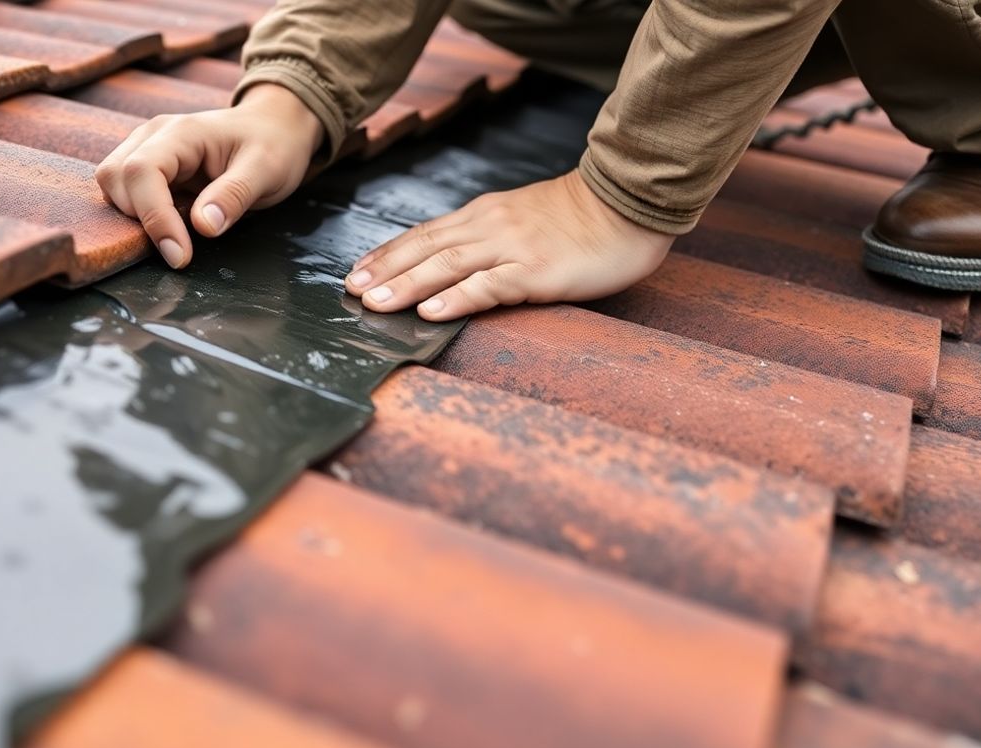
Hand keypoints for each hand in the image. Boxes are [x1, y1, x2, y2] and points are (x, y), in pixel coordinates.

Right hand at [96, 83, 323, 267]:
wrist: (274, 128)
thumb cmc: (273, 146)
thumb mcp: (267, 170)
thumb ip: (234, 195)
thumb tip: (203, 226)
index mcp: (182, 131)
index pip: (142, 171)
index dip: (154, 217)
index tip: (179, 256)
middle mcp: (154, 135)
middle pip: (116, 178)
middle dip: (141, 220)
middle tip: (180, 249)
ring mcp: (147, 149)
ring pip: (113, 185)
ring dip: (135, 218)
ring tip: (178, 233)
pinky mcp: (148, 167)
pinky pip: (126, 193)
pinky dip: (140, 215)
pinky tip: (174, 223)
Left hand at [345, 171, 673, 320]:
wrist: (629, 203)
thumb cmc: (580, 217)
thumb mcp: (523, 219)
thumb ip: (489, 236)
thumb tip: (454, 262)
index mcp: (484, 216)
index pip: (425, 235)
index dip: (389, 253)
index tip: (357, 271)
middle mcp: (489, 228)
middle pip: (426, 249)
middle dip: (385, 270)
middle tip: (350, 290)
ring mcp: (512, 248)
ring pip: (447, 265)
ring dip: (405, 284)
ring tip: (373, 302)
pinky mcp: (536, 271)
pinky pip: (488, 285)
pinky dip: (455, 298)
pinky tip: (430, 311)